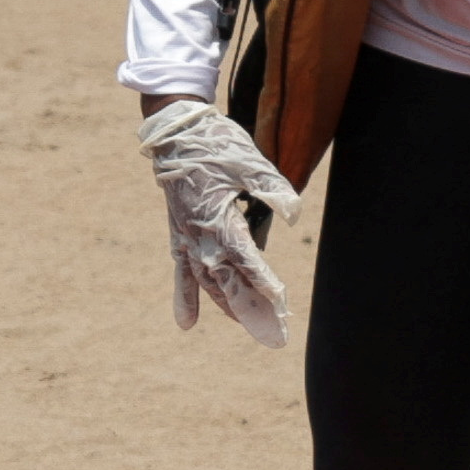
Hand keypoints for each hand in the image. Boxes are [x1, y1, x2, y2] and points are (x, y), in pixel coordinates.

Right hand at [138, 98, 299, 349]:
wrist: (176, 134)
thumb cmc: (216, 146)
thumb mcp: (250, 162)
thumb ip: (273, 189)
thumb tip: (293, 216)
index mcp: (218, 218)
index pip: (245, 258)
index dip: (263, 281)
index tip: (280, 302)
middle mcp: (200, 236)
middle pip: (227, 281)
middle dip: (251, 309)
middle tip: (273, 336)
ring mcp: (187, 238)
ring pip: (207, 282)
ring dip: (227, 306)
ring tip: (247, 326)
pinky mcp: (179, 235)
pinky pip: (181, 272)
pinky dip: (185, 297)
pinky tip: (187, 324)